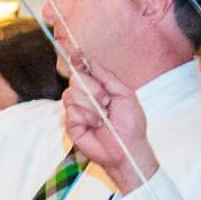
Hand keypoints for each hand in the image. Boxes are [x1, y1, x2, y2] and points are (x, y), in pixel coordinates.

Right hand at [62, 59, 156, 191]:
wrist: (126, 146)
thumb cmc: (130, 122)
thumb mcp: (124, 93)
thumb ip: (106, 76)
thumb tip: (89, 62)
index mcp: (98, 87)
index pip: (82, 69)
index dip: (76, 59)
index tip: (74, 52)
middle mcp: (84, 96)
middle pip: (76, 78)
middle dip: (93, 88)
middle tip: (106, 102)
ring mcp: (76, 110)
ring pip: (71, 93)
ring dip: (91, 105)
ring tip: (102, 117)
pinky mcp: (70, 123)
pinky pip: (71, 110)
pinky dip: (86, 117)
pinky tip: (94, 125)